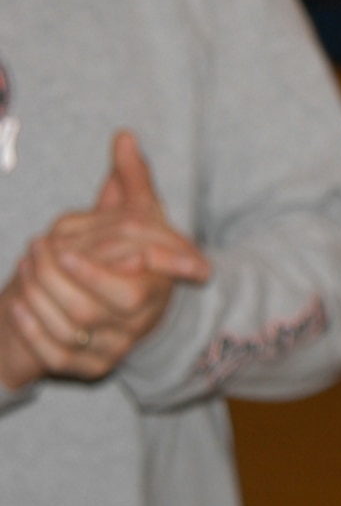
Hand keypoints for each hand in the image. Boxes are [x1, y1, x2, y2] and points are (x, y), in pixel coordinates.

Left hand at [0, 133, 208, 385]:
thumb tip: (123, 137)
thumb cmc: (136, 252)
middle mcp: (140, 324)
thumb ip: (133, 179)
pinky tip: (17, 301)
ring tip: (24, 267)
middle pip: (87, 311)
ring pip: (67, 331)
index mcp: (158, 288)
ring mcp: (116, 348)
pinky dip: (32, 328)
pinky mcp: (91, 368)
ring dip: (37, 298)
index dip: (92, 274)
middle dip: (53, 279)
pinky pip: (55, 354)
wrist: (137, 309)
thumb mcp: (140, 215)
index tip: (62, 248)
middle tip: (35, 248)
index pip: (130, 293)